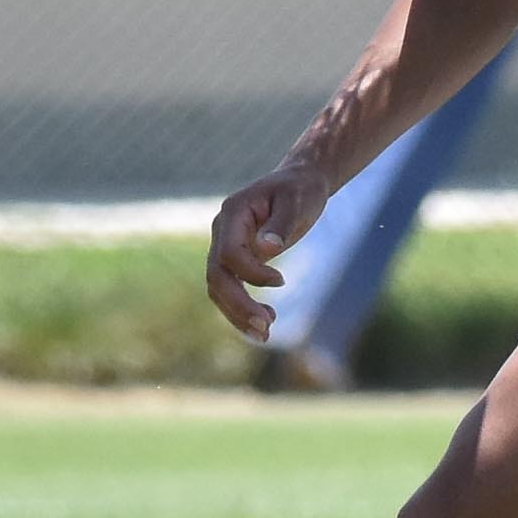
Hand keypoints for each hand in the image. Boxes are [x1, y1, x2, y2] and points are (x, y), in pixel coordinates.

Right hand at [206, 166, 333, 340]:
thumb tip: (266, 249)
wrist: (299, 182)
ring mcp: (225, 245)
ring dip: (237, 314)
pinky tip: (267, 319)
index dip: (251, 273)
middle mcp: (222, 231)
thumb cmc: (300, 190)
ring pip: (218, 287)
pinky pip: (230, 288)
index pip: (229, 254)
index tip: (282, 281)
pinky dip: (242, 308)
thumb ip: (280, 224)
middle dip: (238, 305)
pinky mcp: (235, 259)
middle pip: (216, 276)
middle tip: (266, 328)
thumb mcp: (297, 201)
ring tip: (265, 334)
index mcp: (232, 213)